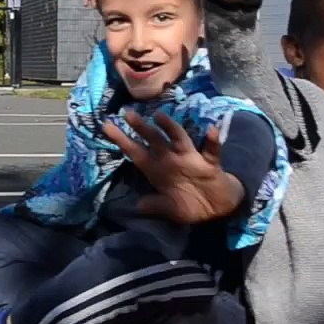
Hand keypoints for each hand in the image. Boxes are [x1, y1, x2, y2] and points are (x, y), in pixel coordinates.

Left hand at [103, 109, 244, 223]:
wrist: (217, 209)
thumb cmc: (190, 204)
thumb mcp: (170, 209)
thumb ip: (155, 205)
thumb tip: (137, 206)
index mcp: (159, 170)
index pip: (137, 152)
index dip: (122, 141)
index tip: (106, 126)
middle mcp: (172, 160)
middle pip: (154, 140)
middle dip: (141, 128)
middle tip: (127, 113)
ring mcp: (191, 159)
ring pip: (179, 139)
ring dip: (170, 128)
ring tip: (159, 116)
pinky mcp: (210, 164)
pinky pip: (212, 151)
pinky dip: (213, 141)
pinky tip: (212, 131)